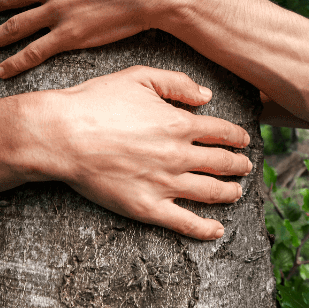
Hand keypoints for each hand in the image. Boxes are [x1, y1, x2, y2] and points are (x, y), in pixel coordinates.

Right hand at [35, 66, 250, 240]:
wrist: (62, 135)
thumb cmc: (96, 102)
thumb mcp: (139, 77)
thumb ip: (177, 84)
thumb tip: (207, 96)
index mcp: (179, 123)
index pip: (222, 132)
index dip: (238, 136)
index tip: (244, 139)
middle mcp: (178, 155)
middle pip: (222, 163)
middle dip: (239, 165)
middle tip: (246, 167)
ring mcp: (165, 184)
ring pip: (211, 192)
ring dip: (230, 193)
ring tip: (238, 192)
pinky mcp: (147, 207)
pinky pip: (185, 223)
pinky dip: (206, 229)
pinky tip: (218, 230)